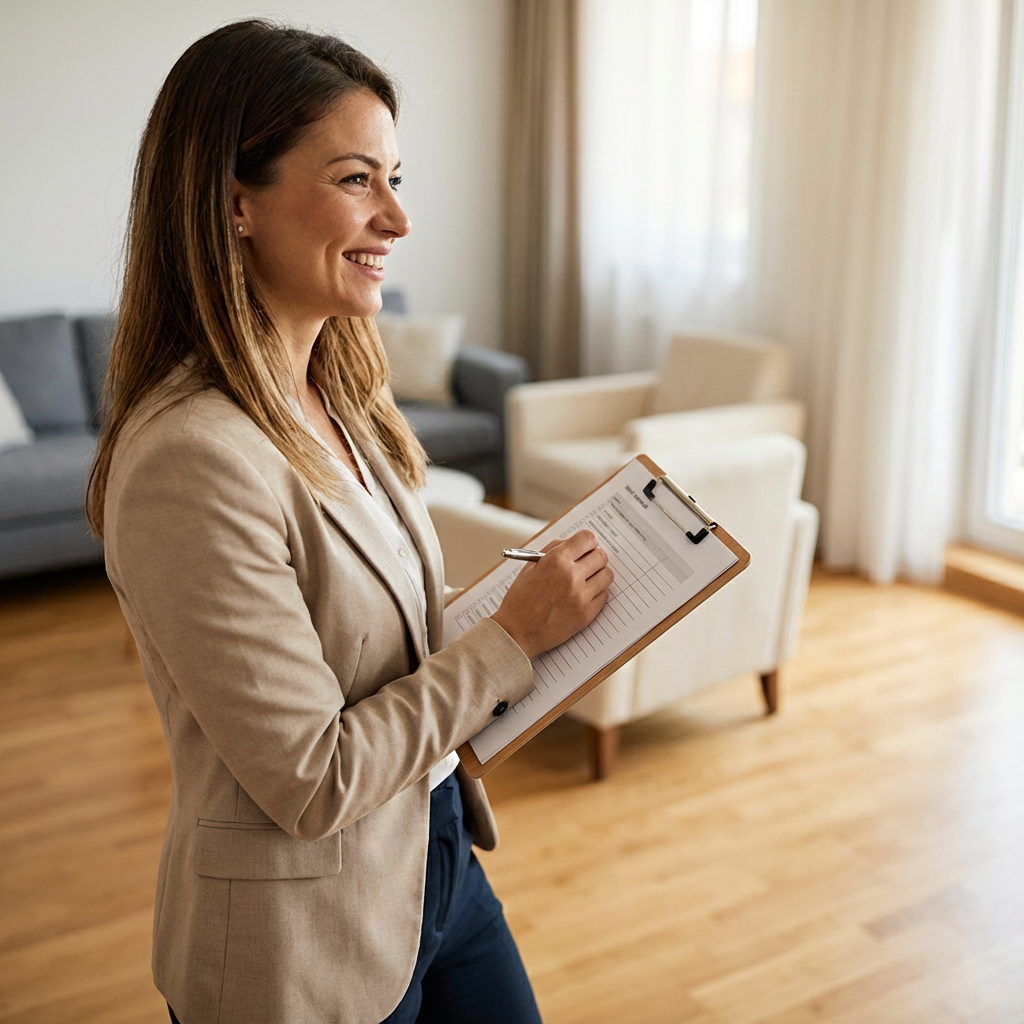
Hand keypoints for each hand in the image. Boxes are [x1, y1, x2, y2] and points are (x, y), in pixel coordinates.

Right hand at [490, 530, 613, 659]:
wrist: (517, 632)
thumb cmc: (520, 599)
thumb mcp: (530, 567)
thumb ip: (553, 550)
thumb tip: (573, 543)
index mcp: (556, 561)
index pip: (587, 538)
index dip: (588, 541)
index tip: (587, 545)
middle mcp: (571, 576)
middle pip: (601, 556)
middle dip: (594, 557)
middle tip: (587, 563)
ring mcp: (581, 596)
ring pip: (607, 575)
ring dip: (598, 574)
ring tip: (585, 579)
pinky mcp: (587, 614)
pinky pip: (604, 595)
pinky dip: (596, 593)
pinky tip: (582, 595)